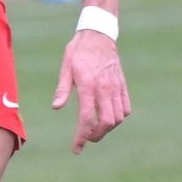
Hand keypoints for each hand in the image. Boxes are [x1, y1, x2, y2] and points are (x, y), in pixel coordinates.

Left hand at [52, 30, 131, 154]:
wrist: (98, 34)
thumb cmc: (79, 51)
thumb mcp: (66, 67)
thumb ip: (62, 89)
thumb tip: (56, 107)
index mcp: (88, 85)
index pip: (87, 118)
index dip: (82, 136)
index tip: (77, 148)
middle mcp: (105, 88)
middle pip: (107, 122)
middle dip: (96, 135)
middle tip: (86, 138)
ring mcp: (116, 87)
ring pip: (118, 117)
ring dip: (108, 128)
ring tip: (96, 129)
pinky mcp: (122, 85)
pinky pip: (126, 108)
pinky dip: (119, 117)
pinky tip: (108, 117)